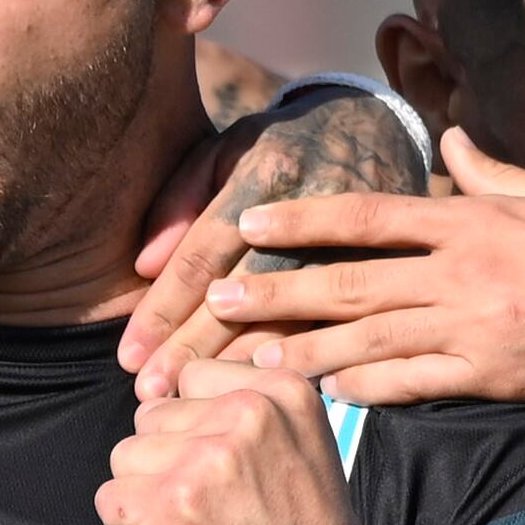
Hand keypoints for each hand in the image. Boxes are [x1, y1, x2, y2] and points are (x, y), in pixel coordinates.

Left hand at [100, 357, 403, 524]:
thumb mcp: (303, 452)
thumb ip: (245, 414)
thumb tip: (163, 396)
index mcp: (283, 392)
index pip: (192, 379)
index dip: (196, 430)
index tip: (232, 474)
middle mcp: (246, 413)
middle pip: (152, 418)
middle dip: (168, 465)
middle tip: (218, 514)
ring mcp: (205, 459)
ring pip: (125, 458)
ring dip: (147, 500)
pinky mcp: (169, 507)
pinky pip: (110, 501)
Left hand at [114, 88, 442, 383]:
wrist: (374, 124)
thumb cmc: (280, 143)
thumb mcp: (225, 148)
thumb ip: (180, 198)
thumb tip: (145, 265)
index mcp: (271, 171)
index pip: (207, 251)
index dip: (165, 307)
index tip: (130, 355)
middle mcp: (316, 207)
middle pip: (246, 292)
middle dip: (195, 346)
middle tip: (152, 391)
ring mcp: (362, 241)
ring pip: (296, 318)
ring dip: (242, 363)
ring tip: (197, 401)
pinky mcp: (395, 268)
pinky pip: (347, 328)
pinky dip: (308, 362)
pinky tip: (269, 388)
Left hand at [145, 132, 524, 409]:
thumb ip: (491, 173)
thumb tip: (453, 141)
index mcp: (474, 218)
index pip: (368, 214)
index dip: (302, 219)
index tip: (248, 223)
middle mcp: (465, 268)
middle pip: (349, 280)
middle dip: (275, 290)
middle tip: (214, 298)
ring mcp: (479, 325)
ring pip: (368, 338)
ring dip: (300, 349)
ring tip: (242, 358)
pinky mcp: (497, 374)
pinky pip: (414, 383)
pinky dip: (364, 389)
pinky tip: (320, 395)